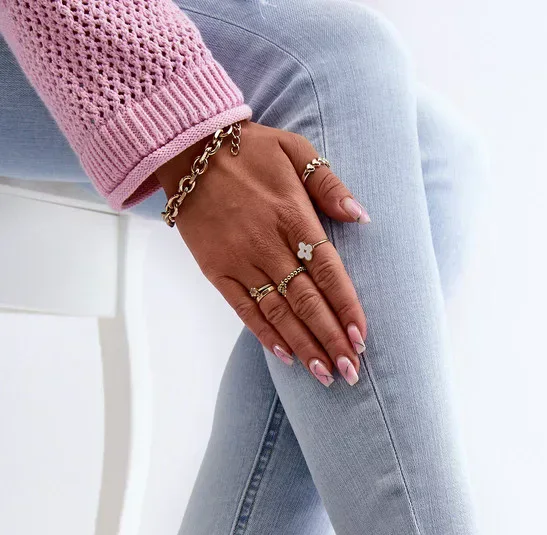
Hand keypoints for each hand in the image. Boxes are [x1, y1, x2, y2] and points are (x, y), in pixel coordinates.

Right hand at [156, 122, 368, 385]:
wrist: (185, 147)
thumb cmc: (248, 148)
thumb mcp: (295, 150)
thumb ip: (329, 184)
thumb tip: (361, 216)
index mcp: (293, 215)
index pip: (328, 271)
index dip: (346, 307)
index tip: (361, 337)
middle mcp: (267, 243)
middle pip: (306, 301)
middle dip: (330, 339)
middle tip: (351, 371)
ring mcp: (240, 259)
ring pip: (278, 312)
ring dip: (303, 347)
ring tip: (325, 375)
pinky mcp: (216, 269)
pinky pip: (244, 308)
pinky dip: (265, 334)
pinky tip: (286, 357)